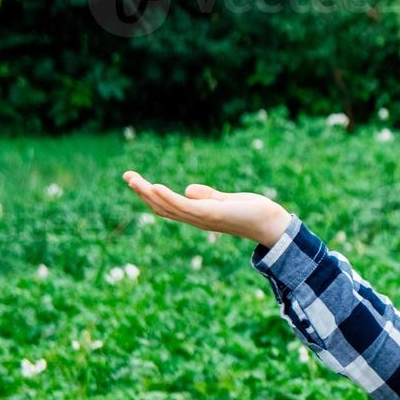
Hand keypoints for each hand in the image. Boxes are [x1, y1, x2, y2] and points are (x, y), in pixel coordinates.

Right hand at [121, 170, 291, 245]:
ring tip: (133, 179)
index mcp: (197, 215)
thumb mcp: (225, 201)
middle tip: (126, 175)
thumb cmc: (252, 213)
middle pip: (162, 207)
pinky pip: (185, 206)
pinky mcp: (212, 214)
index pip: (167, 206)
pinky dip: (168, 197)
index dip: (149, 194)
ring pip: (168, 207)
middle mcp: (196, 219)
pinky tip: (155, 186)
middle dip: (142, 192)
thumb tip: (187, 189)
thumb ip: (207, 196)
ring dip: (148, 193)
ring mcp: (203, 217)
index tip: (135, 180)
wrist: (272, 224)